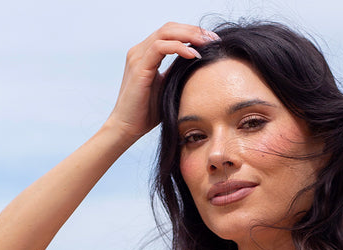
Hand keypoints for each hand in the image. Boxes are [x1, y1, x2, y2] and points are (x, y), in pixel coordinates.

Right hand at [106, 23, 219, 142]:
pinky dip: (178, 47)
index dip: (192, 32)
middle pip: (170, 28)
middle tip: (214, 39)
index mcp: (147, 54)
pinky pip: (159, 47)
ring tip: (207, 43)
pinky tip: (193, 55)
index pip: (171, 33)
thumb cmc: (147, 112)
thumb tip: (198, 66)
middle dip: (194, 31)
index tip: (212, 41)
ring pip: (165, 33)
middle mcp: (140, 50)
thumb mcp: (168, 88)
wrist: (128, 128)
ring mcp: (138, 57)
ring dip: (189, 35)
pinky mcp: (138, 67)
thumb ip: (177, 73)